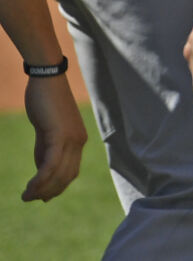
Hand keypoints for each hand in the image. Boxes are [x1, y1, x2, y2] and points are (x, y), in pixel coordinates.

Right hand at [21, 75, 83, 201]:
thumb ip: (45, 150)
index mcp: (78, 140)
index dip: (58, 187)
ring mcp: (71, 138)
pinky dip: (41, 179)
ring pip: (59, 173)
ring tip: (26, 197)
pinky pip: (51, 164)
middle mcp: (79, 141)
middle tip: (31, 199)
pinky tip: (30, 187)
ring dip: (42, 189)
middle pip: (67, 176)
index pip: (71, 171)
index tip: (44, 197)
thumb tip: (42, 172)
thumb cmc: (45, 103)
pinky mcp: (60, 135)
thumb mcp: (46, 131)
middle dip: (49, 191)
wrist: (47, 80)